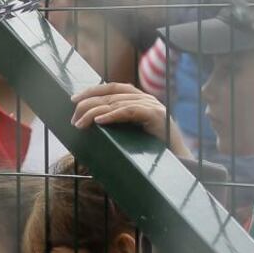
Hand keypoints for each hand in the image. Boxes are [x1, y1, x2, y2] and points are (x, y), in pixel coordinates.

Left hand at [71, 83, 191, 158]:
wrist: (180, 164)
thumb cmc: (153, 153)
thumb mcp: (131, 135)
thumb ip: (116, 126)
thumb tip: (88, 126)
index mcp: (140, 100)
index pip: (113, 88)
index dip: (92, 91)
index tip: (74, 100)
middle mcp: (146, 99)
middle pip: (112, 94)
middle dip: (89, 104)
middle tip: (74, 119)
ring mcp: (153, 106)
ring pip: (117, 102)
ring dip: (95, 112)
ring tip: (80, 123)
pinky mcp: (157, 116)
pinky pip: (130, 111)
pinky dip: (113, 115)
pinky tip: (99, 121)